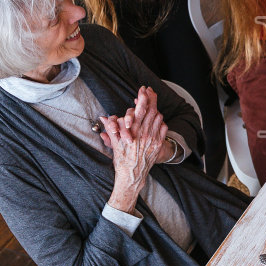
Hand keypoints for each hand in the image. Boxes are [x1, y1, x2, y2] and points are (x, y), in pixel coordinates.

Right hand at [101, 86, 174, 211]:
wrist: (132, 176)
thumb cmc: (122, 161)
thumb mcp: (114, 144)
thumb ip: (111, 129)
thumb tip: (103, 118)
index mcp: (133, 132)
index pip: (140, 110)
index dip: (143, 98)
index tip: (143, 90)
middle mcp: (145, 134)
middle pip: (152, 110)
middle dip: (151, 98)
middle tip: (150, 91)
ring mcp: (153, 139)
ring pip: (158, 117)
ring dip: (155, 109)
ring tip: (152, 103)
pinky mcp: (158, 144)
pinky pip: (163, 127)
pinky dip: (160, 121)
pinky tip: (156, 119)